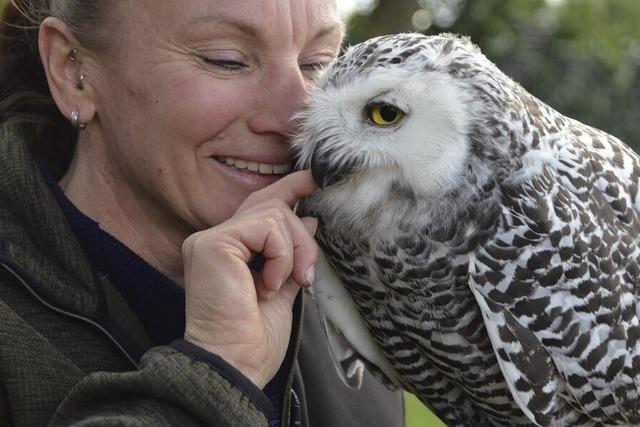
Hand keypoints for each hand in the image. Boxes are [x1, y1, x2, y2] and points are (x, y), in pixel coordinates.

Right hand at [182, 170, 317, 387]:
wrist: (234, 366)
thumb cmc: (253, 340)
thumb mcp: (283, 289)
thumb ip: (291, 254)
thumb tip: (309, 220)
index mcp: (229, 251)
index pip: (259, 207)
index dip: (288, 188)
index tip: (314, 178)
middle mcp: (215, 240)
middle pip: (270, 206)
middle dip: (301, 234)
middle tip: (307, 273)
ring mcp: (210, 240)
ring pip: (274, 214)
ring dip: (295, 251)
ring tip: (288, 285)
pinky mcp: (213, 243)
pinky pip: (267, 228)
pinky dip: (281, 256)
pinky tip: (269, 285)